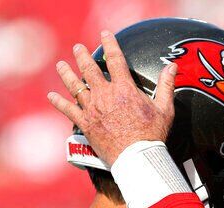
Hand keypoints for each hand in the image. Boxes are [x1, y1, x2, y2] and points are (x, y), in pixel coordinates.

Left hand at [48, 30, 176, 166]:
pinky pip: (68, 110)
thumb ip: (166, 85)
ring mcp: (93, 109)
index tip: (105, 34)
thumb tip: (172, 66)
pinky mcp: (85, 124)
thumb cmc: (152, 134)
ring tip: (60, 65)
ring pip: (75, 86)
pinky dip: (58, 102)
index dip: (110, 44)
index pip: (115, 59)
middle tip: (77, 48)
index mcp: (124, 88)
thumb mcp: (165, 108)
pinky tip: (51, 96)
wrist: (137, 158)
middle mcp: (105, 95)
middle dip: (82, 56)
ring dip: (66, 74)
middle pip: (89, 69)